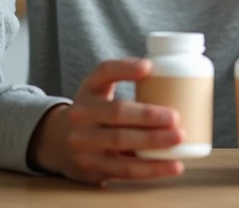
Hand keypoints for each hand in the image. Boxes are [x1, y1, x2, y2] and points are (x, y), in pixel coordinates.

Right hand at [29, 58, 184, 185]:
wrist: (59, 143)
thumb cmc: (94, 113)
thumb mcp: (99, 90)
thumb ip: (123, 78)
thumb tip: (163, 71)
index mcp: (89, 89)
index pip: (104, 72)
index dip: (125, 69)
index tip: (148, 67)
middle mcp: (82, 114)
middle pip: (115, 112)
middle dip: (148, 115)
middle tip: (175, 117)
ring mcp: (84, 143)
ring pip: (120, 142)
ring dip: (153, 142)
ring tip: (179, 140)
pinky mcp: (92, 167)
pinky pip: (124, 169)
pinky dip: (151, 169)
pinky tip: (172, 165)